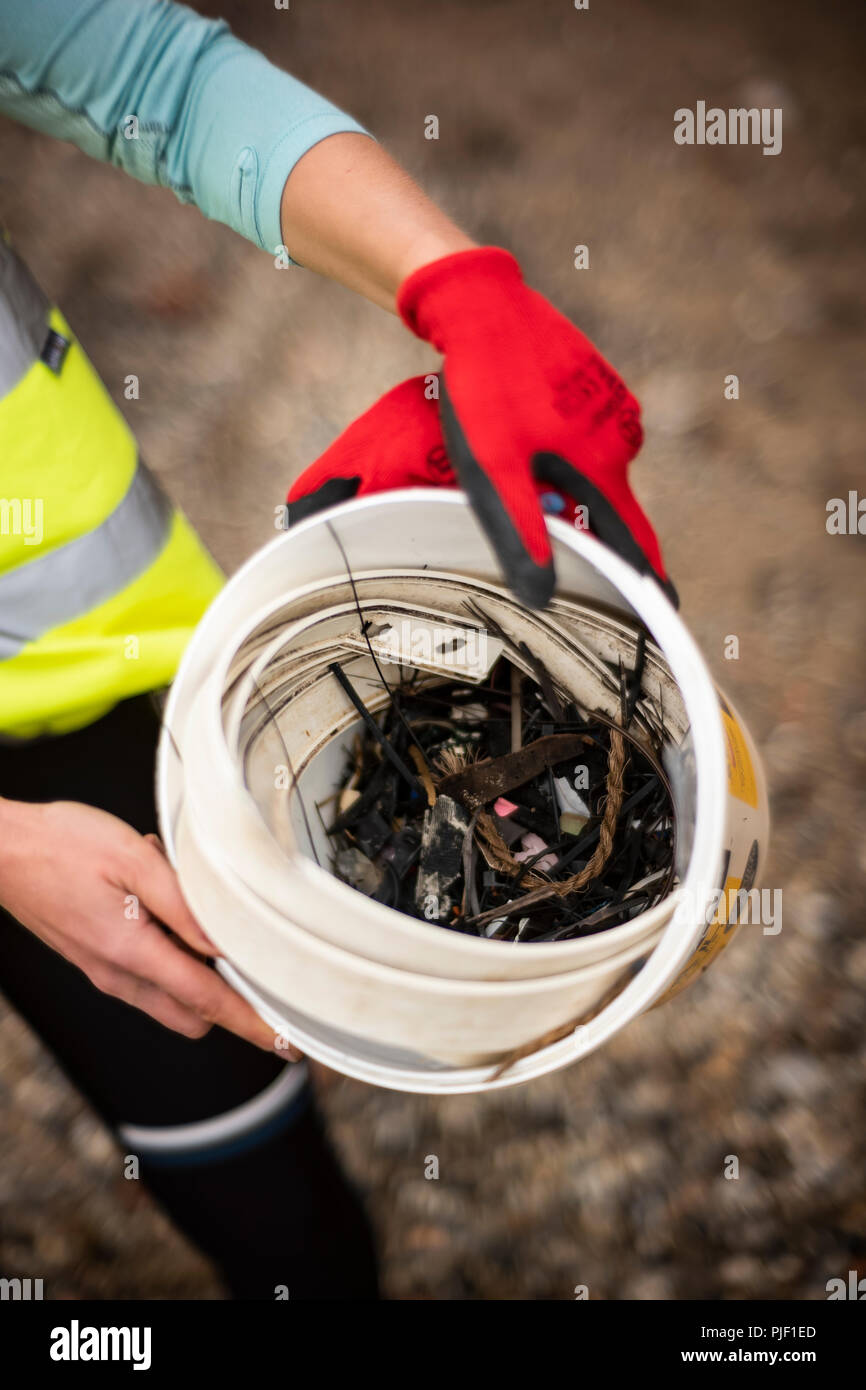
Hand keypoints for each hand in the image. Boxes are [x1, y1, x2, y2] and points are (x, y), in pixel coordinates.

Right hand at [0, 798, 299, 1056]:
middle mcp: (118, 974)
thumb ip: (182, 904)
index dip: (252, 1024)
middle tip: (254, 962)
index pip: (208, 1002)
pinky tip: (158, 901)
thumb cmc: (60, 846)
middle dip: (229, 1002)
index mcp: (131, 952)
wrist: (0, 851)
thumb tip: (224, 942)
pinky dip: (168, 953)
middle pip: (193, 1014)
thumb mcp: (132, 859)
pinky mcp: (95, 960)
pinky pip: (147, 975)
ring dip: (196, 973)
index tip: (286, 1044)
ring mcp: (104, 971)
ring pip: (170, 999)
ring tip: (189, 909)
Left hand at [288, 248, 672, 610]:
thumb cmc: (486, 389)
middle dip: (600, 535)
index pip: (633, 542)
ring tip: (537, 493)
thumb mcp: (494, 469)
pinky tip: (538, 447)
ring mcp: (614, 407)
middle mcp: (622, 438)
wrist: (484, 304)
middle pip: (615, 508)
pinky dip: (572, 454)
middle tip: (580, 556)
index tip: (667, 609)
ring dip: (579, 490)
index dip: (646, 581)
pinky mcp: (598, 384)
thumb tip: (543, 595)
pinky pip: (590, 436)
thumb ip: (521, 531)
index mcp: (602, 465)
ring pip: (600, 470)